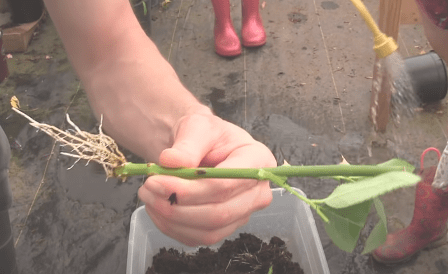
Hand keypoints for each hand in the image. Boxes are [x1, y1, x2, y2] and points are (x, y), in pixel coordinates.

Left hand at [138, 113, 275, 245]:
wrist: (201, 147)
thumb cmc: (205, 134)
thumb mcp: (197, 127)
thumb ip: (187, 144)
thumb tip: (171, 161)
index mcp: (258, 161)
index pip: (226, 184)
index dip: (190, 189)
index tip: (157, 181)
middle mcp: (257, 193)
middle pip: (219, 213)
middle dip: (177, 206)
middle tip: (148, 189)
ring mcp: (242, 214)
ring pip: (208, 231)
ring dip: (171, 219)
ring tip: (148, 195)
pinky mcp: (224, 228)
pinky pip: (197, 238)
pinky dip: (170, 227)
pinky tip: (157, 207)